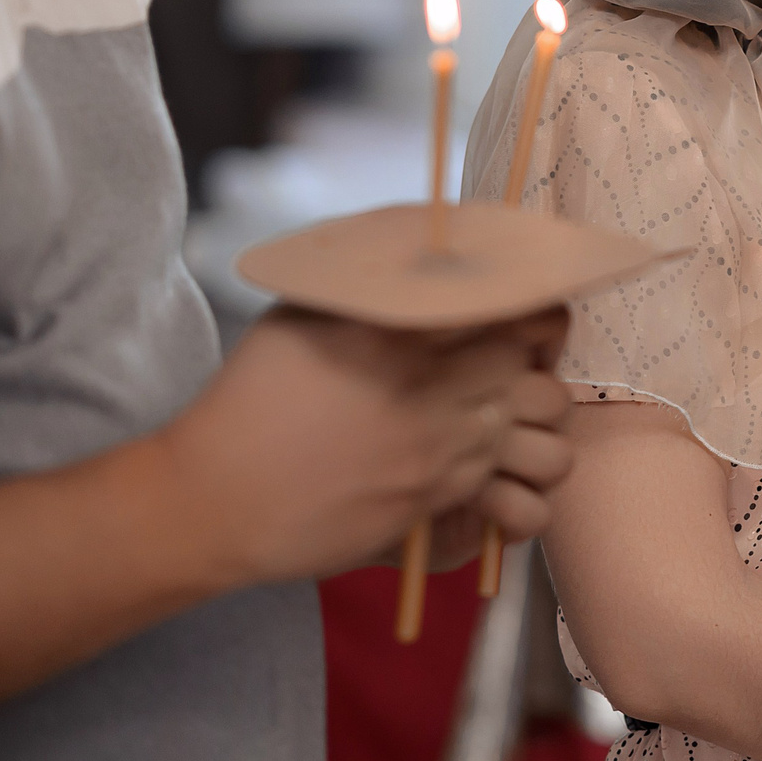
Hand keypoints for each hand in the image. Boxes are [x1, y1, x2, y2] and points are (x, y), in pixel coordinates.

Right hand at [151, 308, 561, 587]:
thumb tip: (426, 254)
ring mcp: (438, 456)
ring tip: (509, 428)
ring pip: (544, 447)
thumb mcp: (303, 316)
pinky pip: (516, 503)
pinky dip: (518, 490)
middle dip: (540, 375)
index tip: (532, 316)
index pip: (514, 313)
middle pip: (538, 380)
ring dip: (538, 436)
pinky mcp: (434, 506)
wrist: (216, 498)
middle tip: (516, 373)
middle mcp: (432, 394)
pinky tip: (489, 476)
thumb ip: (372, 284)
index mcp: (402, 334)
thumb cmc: (251, 399)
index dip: (539, 314)